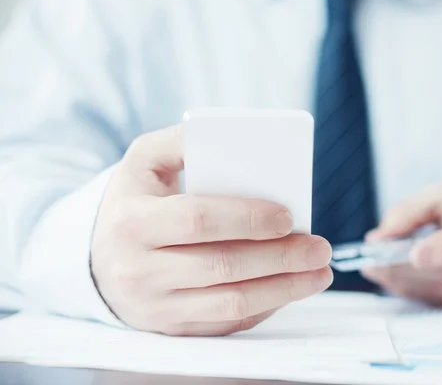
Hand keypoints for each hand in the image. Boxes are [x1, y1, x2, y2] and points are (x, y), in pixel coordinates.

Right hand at [91, 125, 332, 335]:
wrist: (98, 259)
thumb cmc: (132, 203)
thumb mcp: (143, 162)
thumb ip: (181, 143)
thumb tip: (231, 137)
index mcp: (133, 222)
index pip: (197, 220)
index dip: (247, 218)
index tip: (288, 216)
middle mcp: (139, 271)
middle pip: (222, 266)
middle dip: (279, 257)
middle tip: (320, 248)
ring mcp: (155, 307)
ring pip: (230, 303)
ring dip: (283, 289)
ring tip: (319, 273)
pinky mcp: (172, 328)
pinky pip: (226, 323)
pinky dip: (265, 306)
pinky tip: (290, 289)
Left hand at [362, 180, 441, 306]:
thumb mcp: (440, 193)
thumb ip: (409, 212)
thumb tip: (380, 238)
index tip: (415, 255)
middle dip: (403, 268)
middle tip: (370, 262)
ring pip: (441, 292)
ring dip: (404, 282)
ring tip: (377, 268)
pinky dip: (415, 291)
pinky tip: (396, 278)